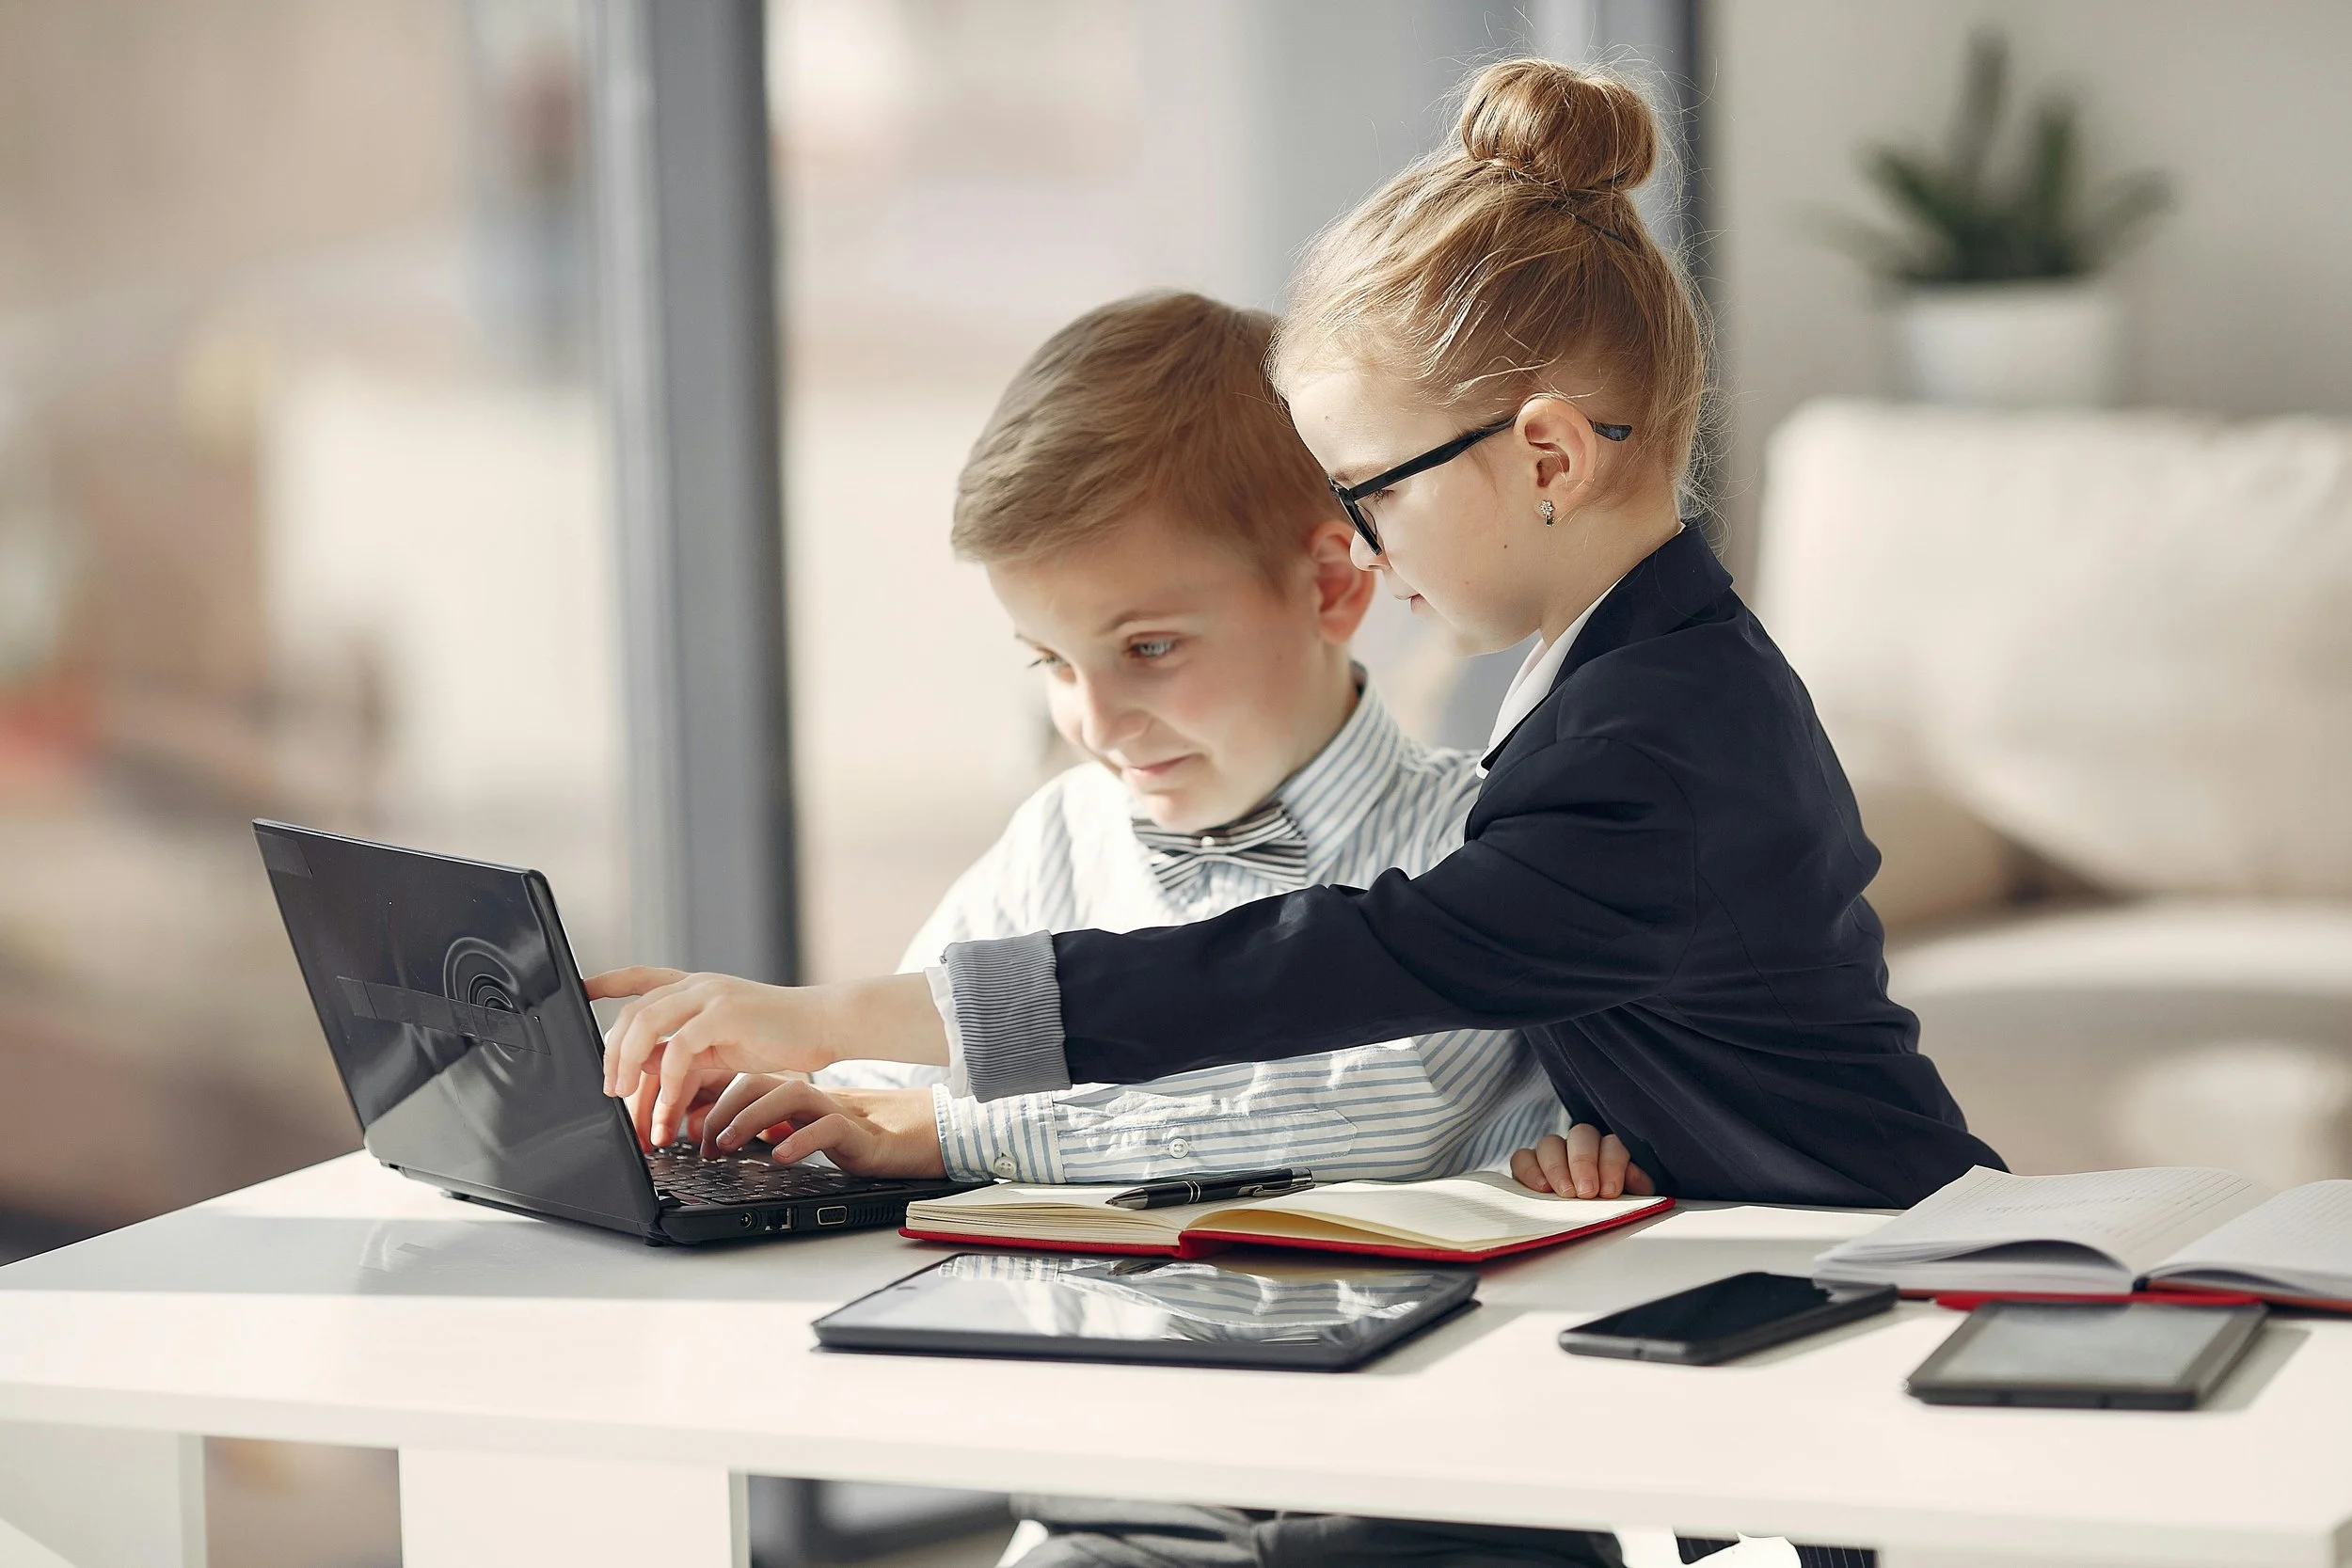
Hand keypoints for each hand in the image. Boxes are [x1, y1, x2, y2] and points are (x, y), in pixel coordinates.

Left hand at [590, 966, 838, 1144]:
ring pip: (647, 1022)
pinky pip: (680, 1046)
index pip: (639, 977)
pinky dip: (667, 1077)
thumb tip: (643, 1064)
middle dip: (612, 1051)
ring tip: (623, 1094)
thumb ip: (683, 1051)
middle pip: (634, 1010)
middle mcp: (698, 985)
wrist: (823, 1024)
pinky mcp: (726, 1014)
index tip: (578, 990)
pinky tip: (669, 1101)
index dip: (604, 982)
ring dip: (627, 1061)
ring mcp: (711, 996)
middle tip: (609, 1088)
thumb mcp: (721, 1044)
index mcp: (695, 987)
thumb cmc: (778, 1036)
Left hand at [705, 1077, 946, 1178]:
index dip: (700, 1099)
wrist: (891, 1140)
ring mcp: (825, 1107)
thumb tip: (687, 1126)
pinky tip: (779, 1157)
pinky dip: (799, 1140)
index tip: (676, 1129)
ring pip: (785, 1097)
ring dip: (750, 1119)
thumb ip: (738, 1124)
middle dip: (717, 1111)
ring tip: (727, 1146)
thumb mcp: (778, 1130)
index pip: (732, 1079)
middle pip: (752, 1083)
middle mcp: (799, 1092)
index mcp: (778, 1088)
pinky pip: (824, 1128)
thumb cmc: (828, 1134)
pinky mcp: (850, 1128)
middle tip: (696, 1143)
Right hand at [1510, 1124, 1655, 1198]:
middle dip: (1583, 1163)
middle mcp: (1581, 1145)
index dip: (1611, 1162)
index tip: (1610, 1191)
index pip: (1612, 1143)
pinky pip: (1522, 1157)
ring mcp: (1552, 1153)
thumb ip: (1637, 1186)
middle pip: (1581, 1135)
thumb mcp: (1631, 1198)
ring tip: (1565, 1194)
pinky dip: (1529, 1170)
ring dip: (1557, 1167)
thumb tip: (1636, 1177)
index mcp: (1610, 1150)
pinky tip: (1541, 1189)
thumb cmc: (1612, 1208)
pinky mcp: (1527, 1166)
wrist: (1585, 1222)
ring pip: (1550, 1143)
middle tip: (1586, 1192)